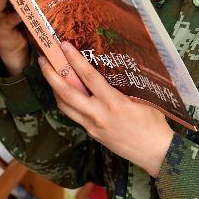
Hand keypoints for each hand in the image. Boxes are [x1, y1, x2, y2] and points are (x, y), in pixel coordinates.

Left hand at [39, 41, 174, 176]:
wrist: (155, 153)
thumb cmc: (154, 123)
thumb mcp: (143, 98)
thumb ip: (125, 85)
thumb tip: (111, 67)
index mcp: (114, 102)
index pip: (89, 77)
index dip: (75, 60)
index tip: (64, 46)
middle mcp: (99, 114)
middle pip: (67, 93)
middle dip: (51, 75)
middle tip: (43, 59)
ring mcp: (93, 126)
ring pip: (65, 106)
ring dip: (54, 88)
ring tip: (49, 73)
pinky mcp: (92, 134)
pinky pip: (73, 115)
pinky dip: (65, 102)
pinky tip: (64, 93)